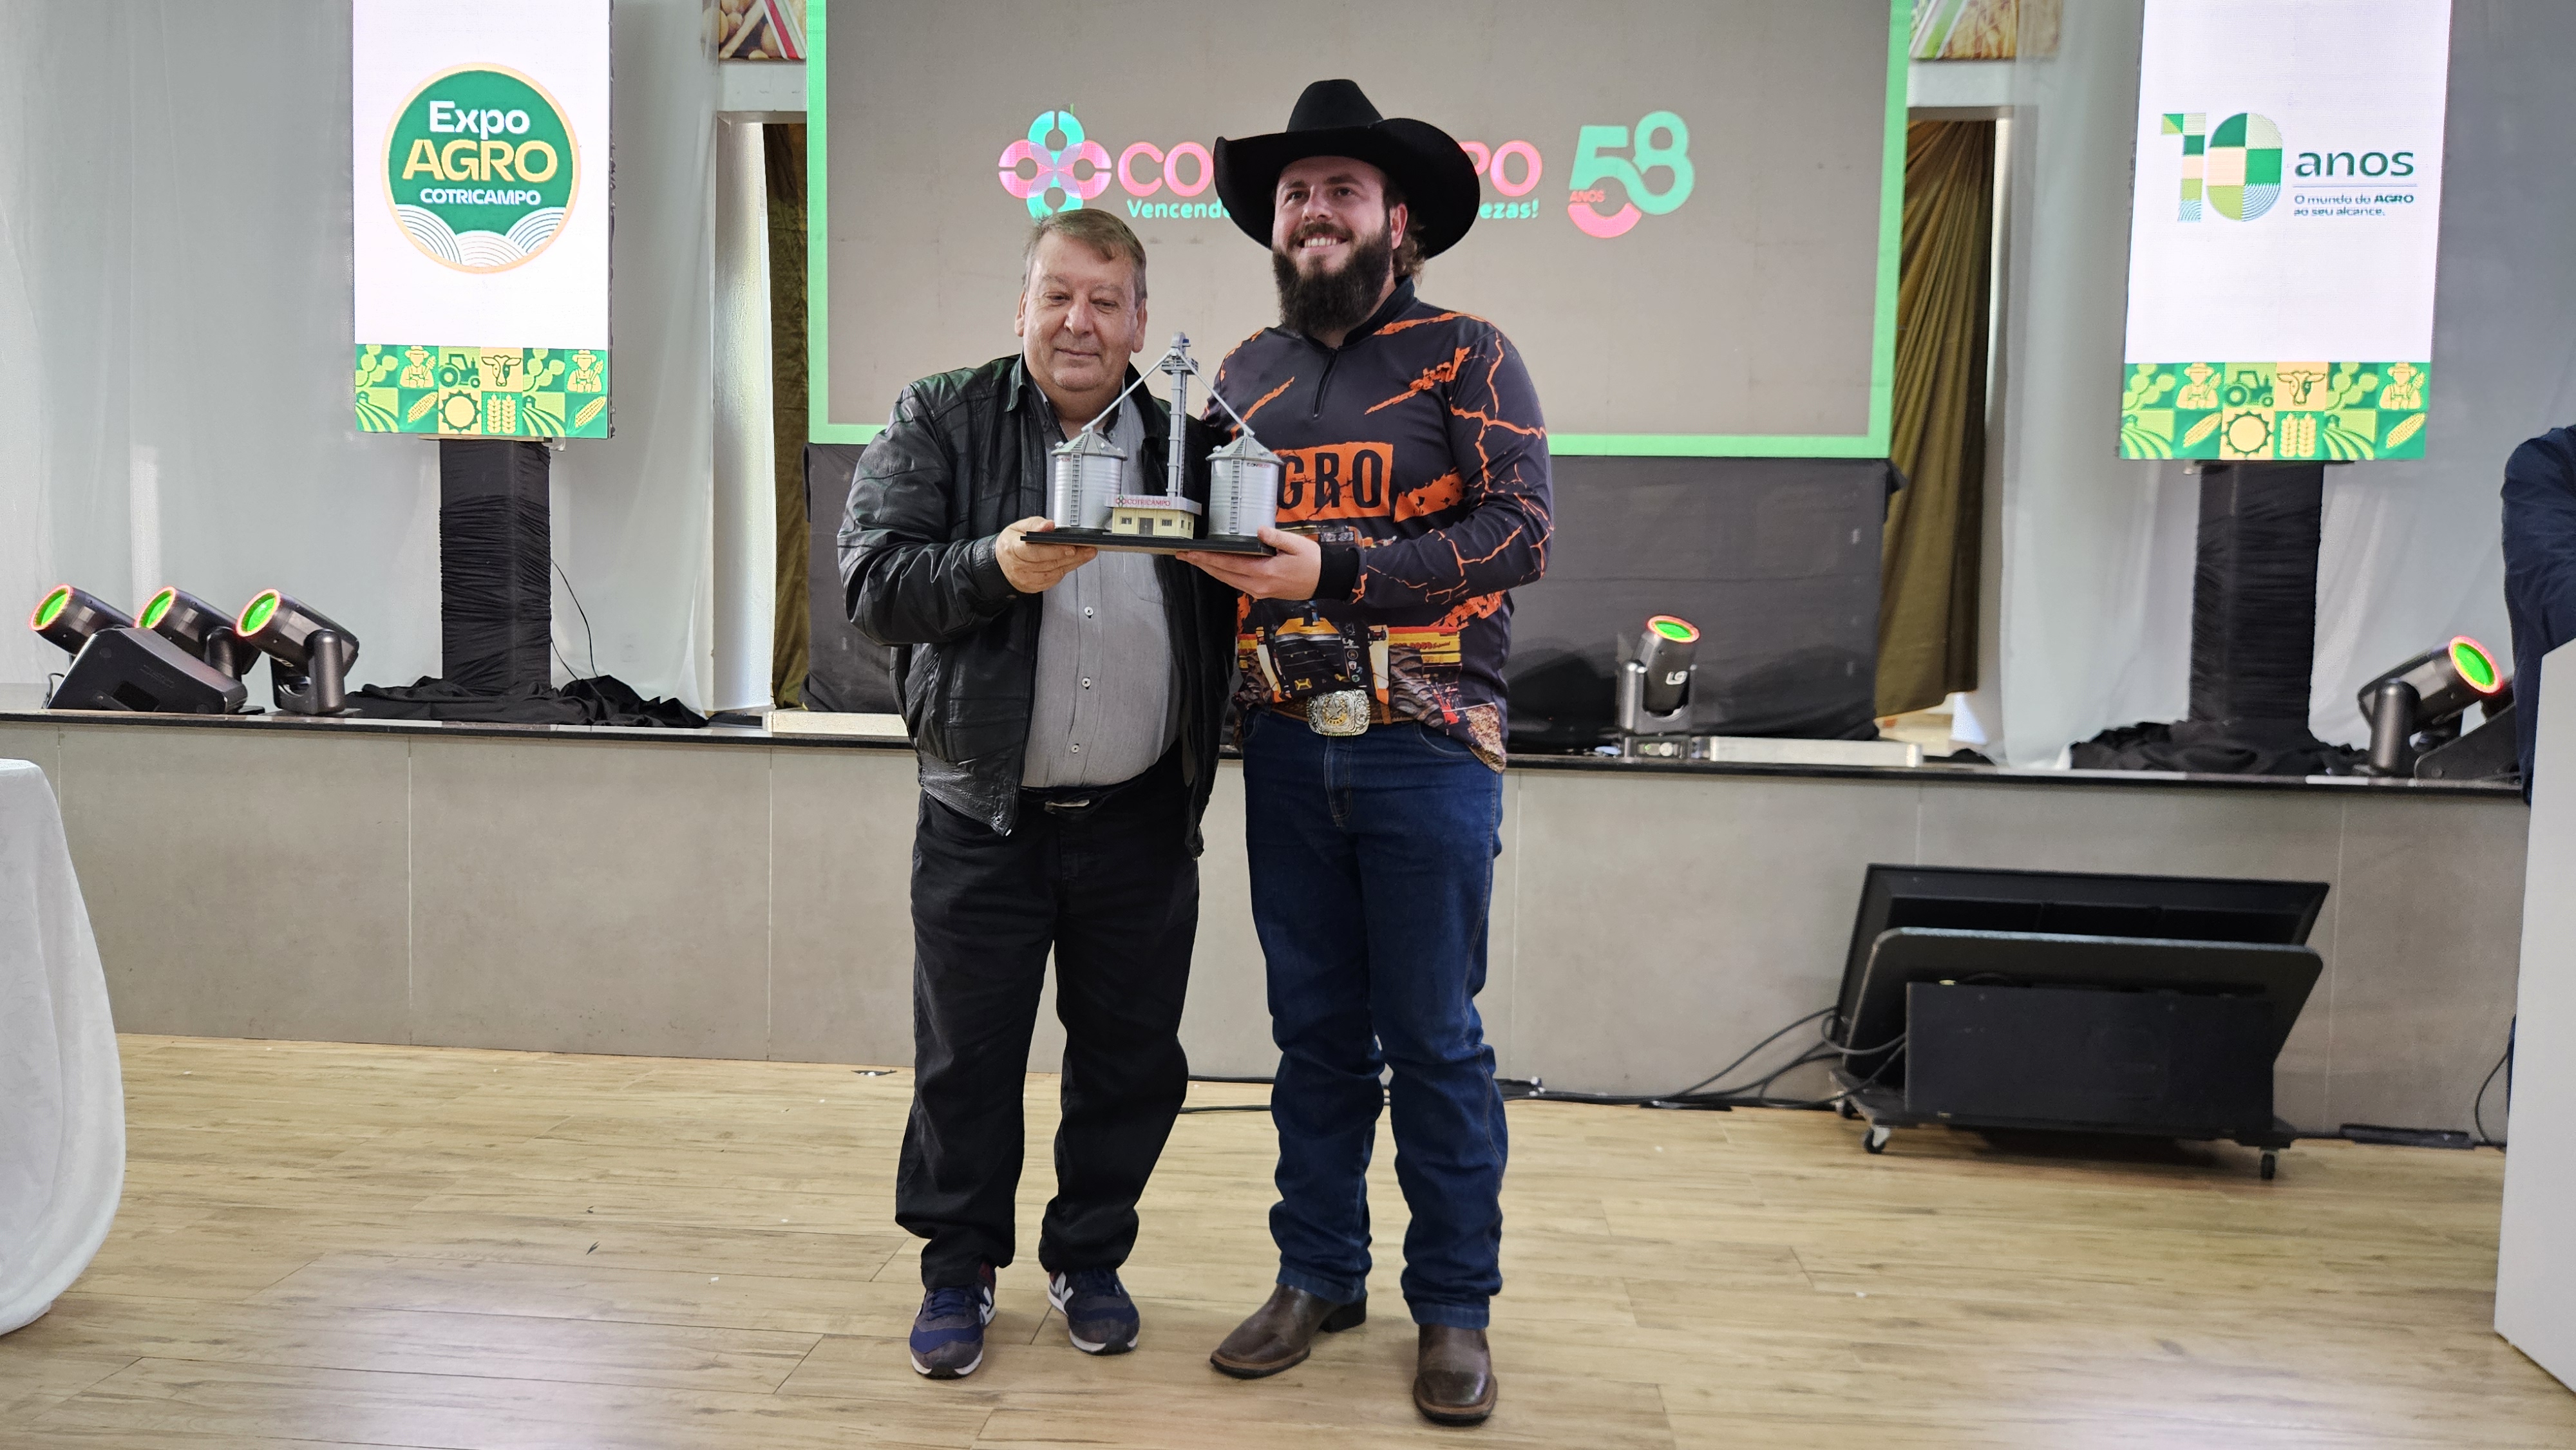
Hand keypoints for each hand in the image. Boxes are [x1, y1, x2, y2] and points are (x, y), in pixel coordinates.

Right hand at [996, 516, 1095, 593]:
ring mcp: (1026, 579)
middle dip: (1072, 556)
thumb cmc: (1011, 543)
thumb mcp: (1019, 527)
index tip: (1071, 547)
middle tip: (1088, 549)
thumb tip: (1049, 525)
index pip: (1035, 552)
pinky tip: (1074, 562)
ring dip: (1073, 563)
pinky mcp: (1033, 587)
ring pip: (1054, 573)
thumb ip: (1035, 524)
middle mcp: (1018, 567)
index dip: (1054, 551)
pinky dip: (1065, 570)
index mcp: (1013, 549)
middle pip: (1049, 563)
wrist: (1000, 563)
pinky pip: (1053, 580)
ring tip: (1087, 554)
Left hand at [1177, 527, 1324, 599]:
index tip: (1191, 553)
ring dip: (1210, 570)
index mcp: (1265, 572)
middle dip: (1202, 564)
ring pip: (1227, 580)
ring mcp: (1259, 591)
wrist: (1325, 581)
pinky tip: (1216, 568)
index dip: (1208, 558)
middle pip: (1223, 575)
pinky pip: (1236, 583)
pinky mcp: (1261, 592)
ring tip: (1194, 561)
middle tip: (1183, 556)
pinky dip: (1223, 574)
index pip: (1229, 564)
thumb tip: (1258, 530)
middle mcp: (1258, 585)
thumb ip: (1275, 537)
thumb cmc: (1312, 562)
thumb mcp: (1296, 545)